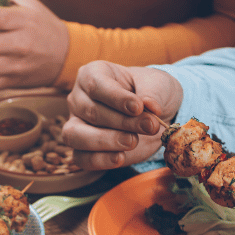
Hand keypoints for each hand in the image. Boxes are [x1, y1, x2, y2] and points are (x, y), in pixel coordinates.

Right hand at [64, 61, 182, 168]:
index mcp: (92, 74)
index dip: (116, 98)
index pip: (96, 85)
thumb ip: (152, 93)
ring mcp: (77, 125)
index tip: (139, 107)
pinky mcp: (83, 149)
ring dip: (106, 141)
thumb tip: (147, 106)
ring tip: (133, 141)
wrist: (155, 115)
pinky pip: (82, 158)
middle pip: (90, 111)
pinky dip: (100, 160)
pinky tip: (120, 157)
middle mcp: (79, 98)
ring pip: (76, 135)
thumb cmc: (152, 92)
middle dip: (122, 122)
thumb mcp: (158, 84)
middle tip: (149, 126)